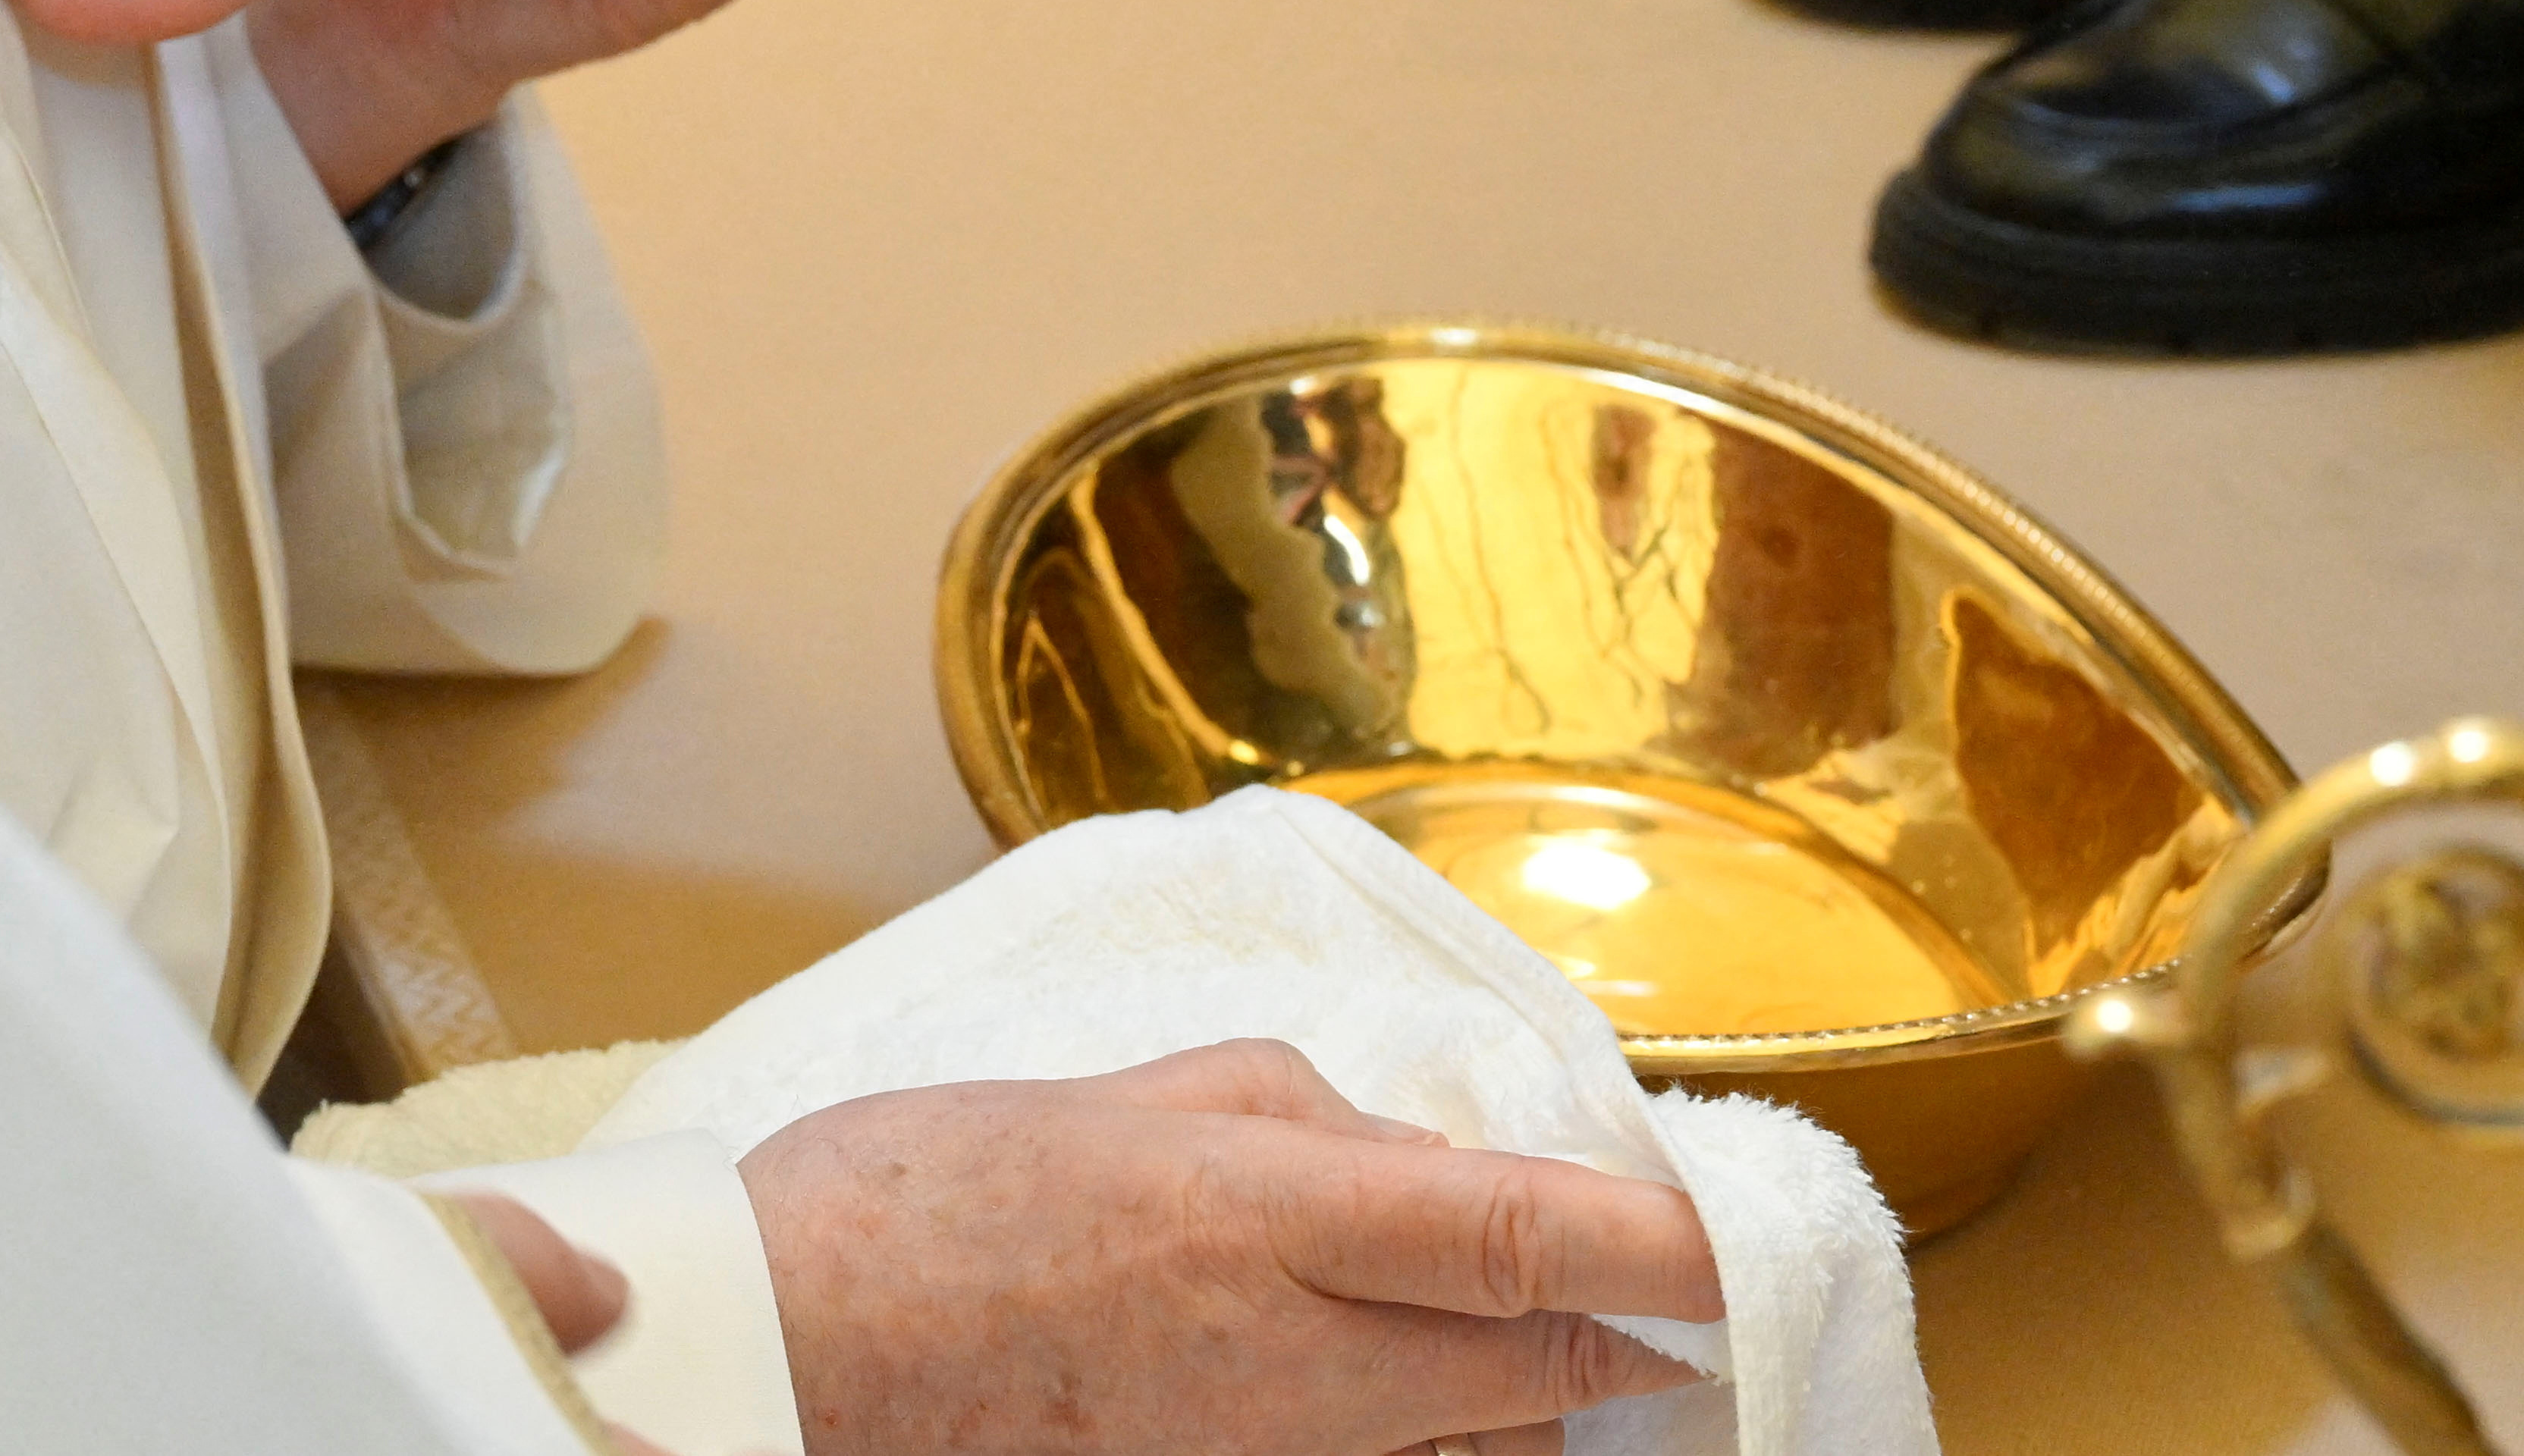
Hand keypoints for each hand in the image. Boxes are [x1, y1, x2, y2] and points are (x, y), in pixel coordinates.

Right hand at [751, 1042, 1721, 1455]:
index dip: (1650, 1247)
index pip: (1511, 1237)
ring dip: (1512, 1403)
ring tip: (1516, 1349)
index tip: (1734, 1242)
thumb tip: (1414, 1164)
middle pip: (1529, 1377)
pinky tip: (1395, 1398)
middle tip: (1668, 1307)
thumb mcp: (1128, 1102)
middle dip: (1618, 1345)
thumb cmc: (924, 1204)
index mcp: (1256, 1215)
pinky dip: (1410, 1443)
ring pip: (1463, 1451)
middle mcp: (1282, 1362)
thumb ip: (1295, 1123)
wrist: (789, 1357)